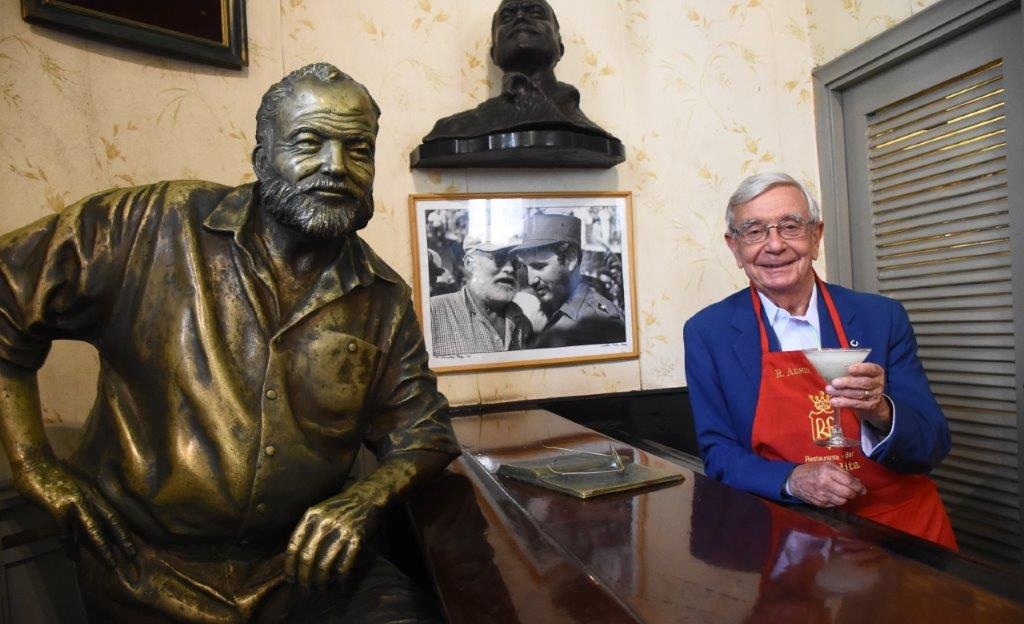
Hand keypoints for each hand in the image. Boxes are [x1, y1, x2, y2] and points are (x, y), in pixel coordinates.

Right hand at [13, 458, 134, 565]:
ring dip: (102, 546)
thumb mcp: (76, 485)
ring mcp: (75, 501)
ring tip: (110, 562)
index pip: (114, 511)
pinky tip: (73, 557)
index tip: (135, 541)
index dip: (125, 527)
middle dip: (123, 538)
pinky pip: (66, 532)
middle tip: (134, 554)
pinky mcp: (58, 507)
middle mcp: (89, 496)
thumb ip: (86, 499)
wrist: (35, 463)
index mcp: (94, 491)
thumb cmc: (55, 475)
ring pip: (93, 528)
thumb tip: (93, 516)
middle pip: (111, 520)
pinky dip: (70, 546)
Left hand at [285, 485, 380, 592]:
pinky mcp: (356, 537)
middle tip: (305, 590)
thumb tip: (293, 560)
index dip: (290, 566)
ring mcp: (341, 530)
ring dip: (321, 581)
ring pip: (325, 564)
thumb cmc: (338, 508)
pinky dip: (342, 578)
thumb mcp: (318, 512)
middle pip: (307, 558)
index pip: (293, 546)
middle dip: (304, 578)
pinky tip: (340, 584)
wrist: (365, 497)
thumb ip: (307, 531)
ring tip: (320, 589)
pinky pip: (345, 563)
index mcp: (311, 516)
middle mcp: (324, 523)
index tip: (290, 579)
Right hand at [787, 462, 865, 507]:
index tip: (863, 489)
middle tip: (856, 491)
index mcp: (827, 472)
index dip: (859, 486)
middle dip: (854, 493)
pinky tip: (834, 495)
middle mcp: (825, 484)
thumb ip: (843, 472)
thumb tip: (857, 481)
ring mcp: (822, 495)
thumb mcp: (827, 465)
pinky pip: (835, 504)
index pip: (849, 481)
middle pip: (848, 493)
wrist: (794, 481)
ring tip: (844, 493)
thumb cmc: (812, 470)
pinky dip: (837, 500)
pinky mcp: (820, 503)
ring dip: (846, 498)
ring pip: (843, 501)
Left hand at [826, 362, 891, 431]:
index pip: (872, 369)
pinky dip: (844, 403)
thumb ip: (851, 371)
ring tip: (829, 390)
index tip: (849, 369)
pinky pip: (856, 404)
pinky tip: (834, 401)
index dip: (861, 369)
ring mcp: (875, 395)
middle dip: (848, 382)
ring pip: (859, 394)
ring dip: (842, 392)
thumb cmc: (861, 383)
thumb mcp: (861, 374)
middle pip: (864, 383)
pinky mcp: (870, 406)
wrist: (873, 403)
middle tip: (834, 382)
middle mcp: (878, 383)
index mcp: (877, 372)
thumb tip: (830, 369)